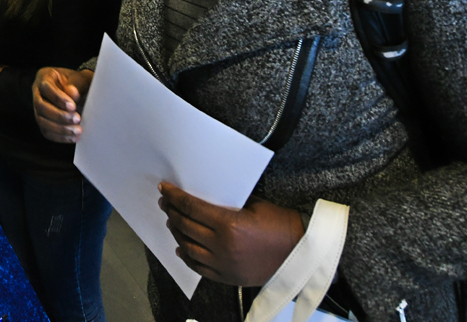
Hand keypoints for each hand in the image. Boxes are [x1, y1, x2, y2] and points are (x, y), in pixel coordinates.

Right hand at [33, 67, 92, 142]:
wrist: (79, 92)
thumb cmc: (78, 84)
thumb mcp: (80, 79)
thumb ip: (77, 85)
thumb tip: (72, 93)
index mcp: (44, 77)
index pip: (46, 87)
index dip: (57, 98)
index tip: (73, 106)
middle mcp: (37, 93)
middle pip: (41, 106)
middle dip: (59, 115)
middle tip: (77, 119)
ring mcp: (38, 108)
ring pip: (42, 121)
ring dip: (60, 128)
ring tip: (77, 130)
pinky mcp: (43, 121)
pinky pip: (46, 132)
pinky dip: (60, 137)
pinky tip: (73, 137)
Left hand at [157, 184, 305, 287]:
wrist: (300, 252)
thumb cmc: (281, 225)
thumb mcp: (253, 204)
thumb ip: (227, 202)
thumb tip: (205, 195)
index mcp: (229, 225)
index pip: (191, 208)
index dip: (175, 197)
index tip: (165, 189)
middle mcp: (223, 246)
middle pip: (186, 226)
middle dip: (172, 212)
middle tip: (166, 203)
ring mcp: (224, 264)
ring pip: (188, 248)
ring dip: (177, 233)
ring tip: (172, 222)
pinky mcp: (228, 277)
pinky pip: (200, 268)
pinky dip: (187, 258)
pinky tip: (182, 248)